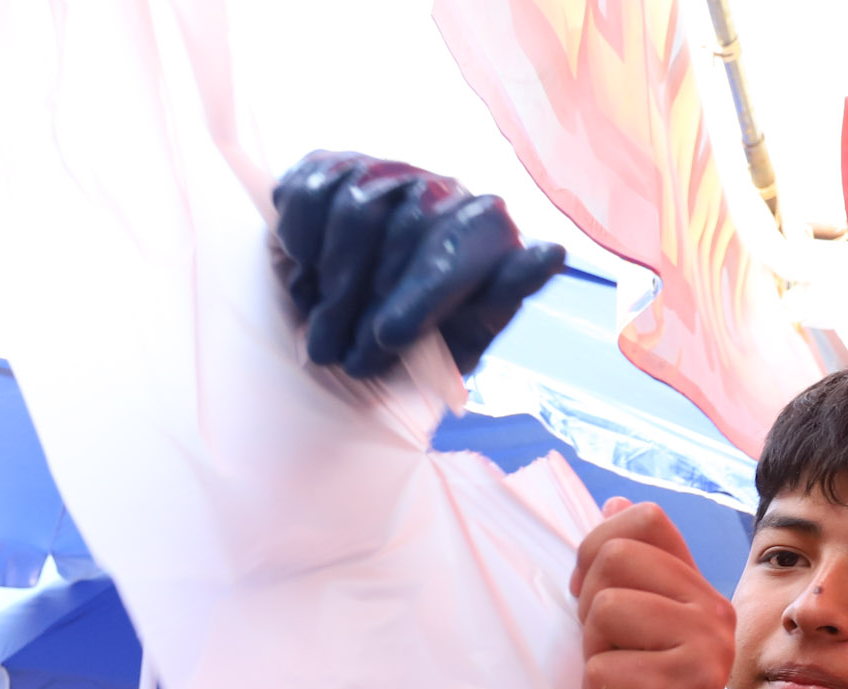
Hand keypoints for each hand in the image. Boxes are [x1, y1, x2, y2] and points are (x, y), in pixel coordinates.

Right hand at [271, 151, 566, 376]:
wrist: (348, 339)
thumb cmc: (416, 346)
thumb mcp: (462, 341)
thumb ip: (499, 302)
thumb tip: (548, 253)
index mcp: (484, 229)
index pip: (474, 233)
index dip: (429, 287)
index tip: (397, 333)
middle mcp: (439, 189)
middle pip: (408, 227)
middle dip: (371, 306)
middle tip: (351, 361)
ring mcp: (384, 173)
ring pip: (355, 212)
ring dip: (331, 288)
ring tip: (324, 335)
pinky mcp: (330, 169)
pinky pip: (312, 192)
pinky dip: (299, 243)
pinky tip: (306, 277)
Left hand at [572, 498, 734, 688]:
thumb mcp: (624, 630)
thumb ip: (624, 574)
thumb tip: (613, 503)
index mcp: (694, 588)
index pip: (645, 520)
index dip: (597, 549)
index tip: (588, 597)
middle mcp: (712, 609)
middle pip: (614, 559)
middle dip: (589, 611)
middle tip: (608, 656)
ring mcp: (708, 645)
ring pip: (607, 609)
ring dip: (594, 657)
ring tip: (617, 686)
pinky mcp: (692, 684)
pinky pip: (606, 666)